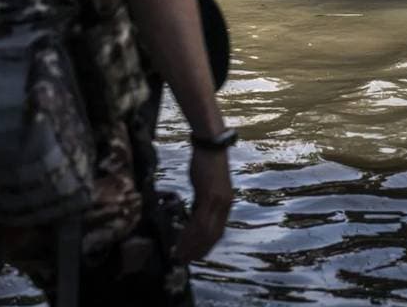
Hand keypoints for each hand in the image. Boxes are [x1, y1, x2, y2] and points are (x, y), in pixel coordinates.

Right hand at [172, 147, 232, 262]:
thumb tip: (194, 214)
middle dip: (199, 250)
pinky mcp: (209, 196)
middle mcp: (225, 205)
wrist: (211, 144)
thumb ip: (203, 201)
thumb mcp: (207, 186)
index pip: (218, 232)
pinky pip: (198, 221)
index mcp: (226, 204)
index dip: (207, 246)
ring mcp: (218, 201)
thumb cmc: (207, 162)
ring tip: (180, 255)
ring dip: (191, 245)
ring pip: (205, 231)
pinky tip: (180, 239)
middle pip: (213, 235)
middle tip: (186, 261)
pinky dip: (189, 233)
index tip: (196, 256)